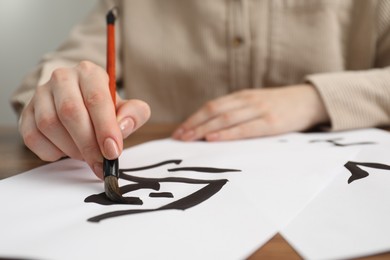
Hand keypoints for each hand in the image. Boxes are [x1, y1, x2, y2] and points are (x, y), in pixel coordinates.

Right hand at [19, 61, 149, 178]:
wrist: (79, 102)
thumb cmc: (104, 108)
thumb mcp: (126, 108)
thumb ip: (134, 114)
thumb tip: (122, 126)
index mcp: (89, 73)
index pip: (96, 99)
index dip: (105, 128)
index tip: (113, 151)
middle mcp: (62, 78)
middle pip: (71, 113)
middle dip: (88, 144)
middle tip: (100, 163)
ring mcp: (41, 94)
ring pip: (49, 125)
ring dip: (71, 148)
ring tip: (86, 155)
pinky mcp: (26, 113)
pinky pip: (32, 137)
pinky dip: (52, 151)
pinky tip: (66, 151)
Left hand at [172, 84, 328, 140]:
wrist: (310, 100)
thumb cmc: (279, 106)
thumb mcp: (256, 104)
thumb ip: (237, 111)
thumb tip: (212, 129)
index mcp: (241, 96)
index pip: (211, 106)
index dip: (193, 118)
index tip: (179, 131)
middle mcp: (247, 101)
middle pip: (214, 111)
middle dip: (193, 125)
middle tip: (178, 138)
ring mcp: (259, 110)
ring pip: (225, 119)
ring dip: (204, 130)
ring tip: (189, 139)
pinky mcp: (271, 122)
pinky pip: (244, 128)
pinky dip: (227, 134)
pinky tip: (213, 138)